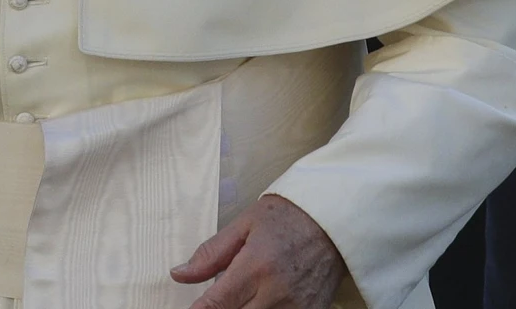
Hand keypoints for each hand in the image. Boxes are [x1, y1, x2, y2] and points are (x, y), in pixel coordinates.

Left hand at [174, 195, 345, 308]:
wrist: (336, 219)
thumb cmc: (290, 216)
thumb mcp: (246, 224)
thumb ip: (211, 253)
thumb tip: (179, 274)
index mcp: (256, 267)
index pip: (214, 306)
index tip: (193, 308)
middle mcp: (276, 293)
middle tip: (220, 299)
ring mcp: (295, 308)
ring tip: (244, 295)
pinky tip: (260, 301)